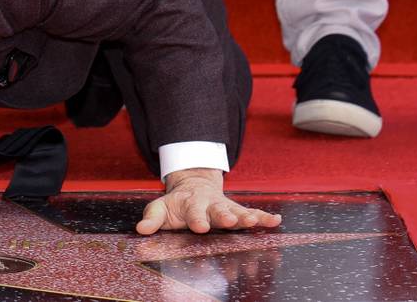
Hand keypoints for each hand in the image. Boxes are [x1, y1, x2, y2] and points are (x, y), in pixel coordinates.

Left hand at [136, 168, 281, 234]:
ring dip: (246, 217)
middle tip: (230, 222)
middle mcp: (210, 205)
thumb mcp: (160, 208)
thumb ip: (152, 218)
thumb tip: (141, 230)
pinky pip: (252, 212)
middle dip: (224, 217)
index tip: (200, 227)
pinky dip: (263, 217)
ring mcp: (225, 207)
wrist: (193, 186)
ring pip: (237, 212)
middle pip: (218, 211)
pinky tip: (275, 221)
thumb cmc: (176, 204)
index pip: (193, 213)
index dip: (197, 219)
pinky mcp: (237, 210)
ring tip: (256, 222)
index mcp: (191, 205)